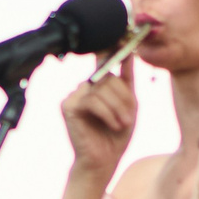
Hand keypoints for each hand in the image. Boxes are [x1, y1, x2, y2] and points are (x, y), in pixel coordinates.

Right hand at [62, 57, 137, 172]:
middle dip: (123, 97)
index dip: (113, 48)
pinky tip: (113, 125)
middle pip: (108, 76)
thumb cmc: (116, 135)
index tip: (122, 37)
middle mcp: (85, 87)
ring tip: (122, 125)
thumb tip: (130, 53)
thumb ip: (128, 80)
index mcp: (98, 85)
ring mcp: (74, 95)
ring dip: (117, 108)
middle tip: (130, 118)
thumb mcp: (129, 104)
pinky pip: (92, 100)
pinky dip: (107, 113)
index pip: (105, 61)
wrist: (103, 161)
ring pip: (102, 89)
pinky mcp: (68, 106)